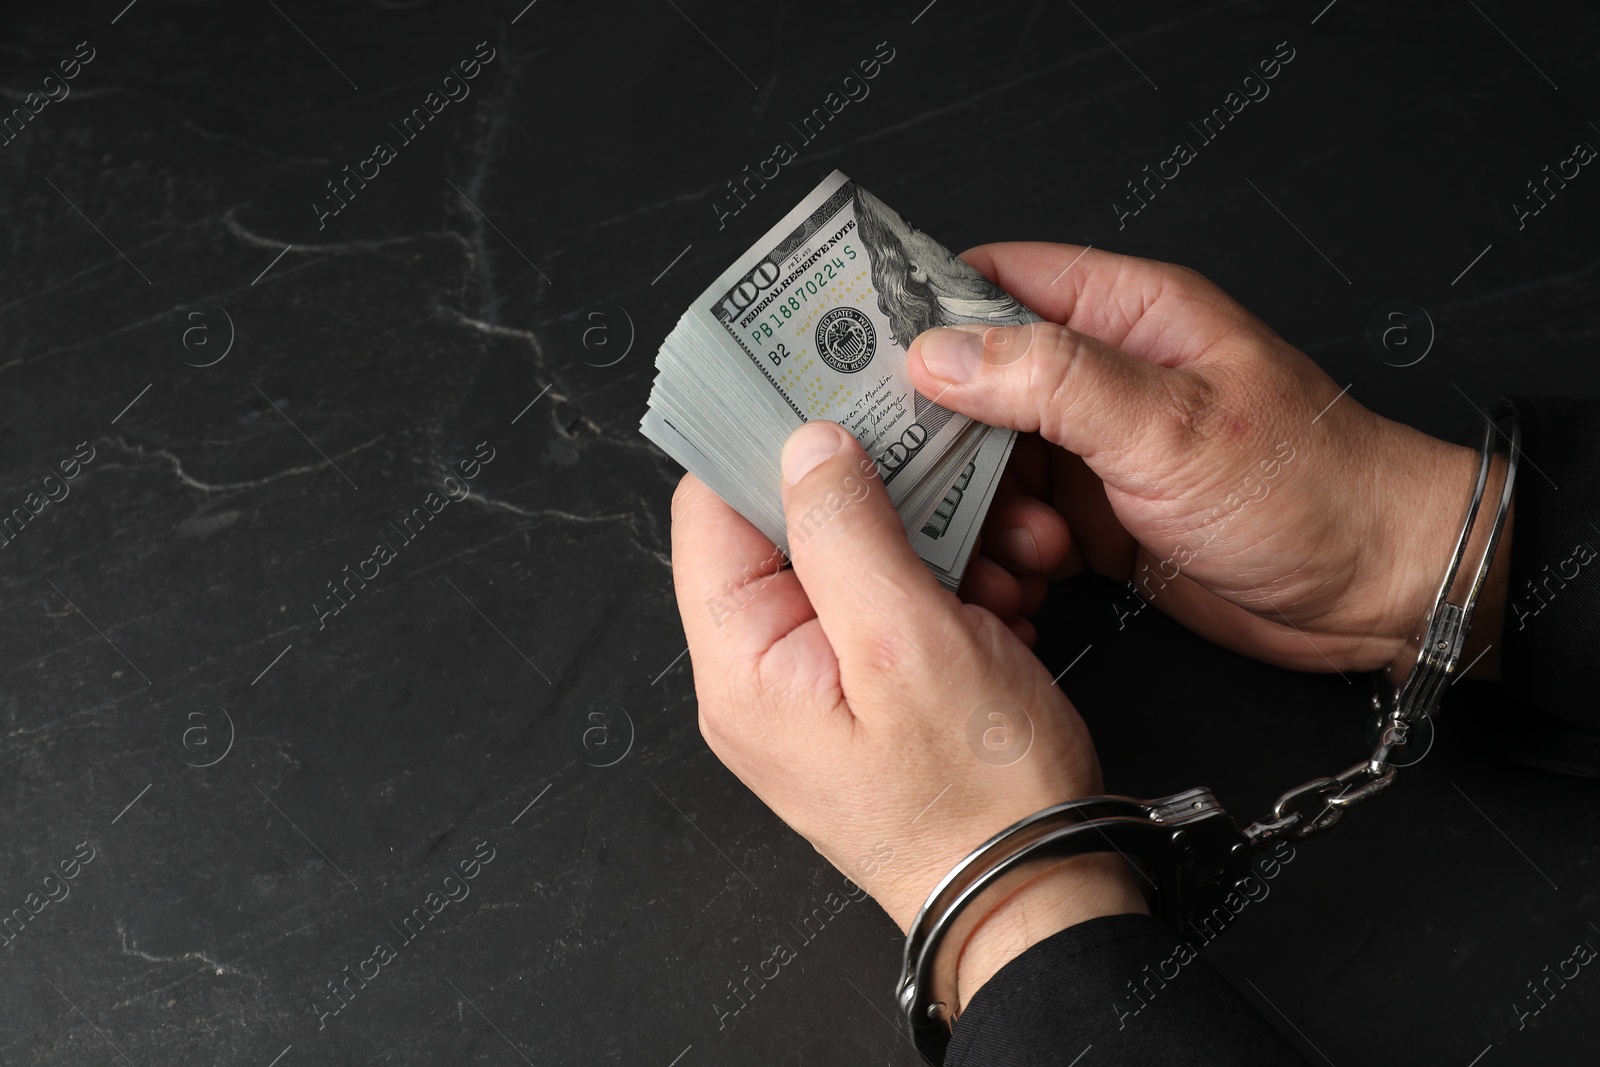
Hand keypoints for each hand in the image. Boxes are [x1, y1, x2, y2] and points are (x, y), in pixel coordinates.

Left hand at [671, 420, 1145, 1007]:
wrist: (1035, 898)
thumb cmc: (977, 799)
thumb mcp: (910, 643)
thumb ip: (847, 532)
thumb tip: (805, 443)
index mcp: (742, 665)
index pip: (713, 510)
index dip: (767, 440)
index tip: (829, 387)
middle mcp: (761, 676)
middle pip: (792, 530)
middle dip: (884, 498)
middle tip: (955, 480)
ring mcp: (815, 686)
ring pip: (857, 563)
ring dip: (935, 544)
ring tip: (1006, 560)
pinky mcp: (867, 694)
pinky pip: (892, 608)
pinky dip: (949, 589)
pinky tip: (1003, 602)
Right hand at [913, 242, 1510, 678]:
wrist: (1376, 589)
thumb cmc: (1310, 486)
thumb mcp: (1172, 422)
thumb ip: (1051, 380)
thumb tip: (940, 351)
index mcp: (1125, 313)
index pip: (995, 278)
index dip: (923, 307)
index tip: (857, 351)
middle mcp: (1102, 373)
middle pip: (974, 378)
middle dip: (937, 431)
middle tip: (900, 473)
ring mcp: (1095, 446)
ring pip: (986, 459)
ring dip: (975, 506)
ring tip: (1010, 544)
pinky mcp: (1096, 513)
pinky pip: (1015, 519)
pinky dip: (1004, 548)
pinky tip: (1023, 574)